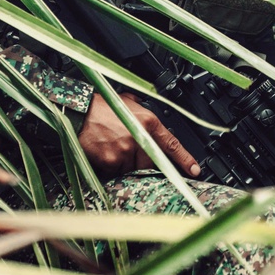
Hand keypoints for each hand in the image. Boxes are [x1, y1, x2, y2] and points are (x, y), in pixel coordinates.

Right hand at [78, 92, 199, 178]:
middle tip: (127, 148)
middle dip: (142, 159)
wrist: (79, 112)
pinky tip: (105, 152)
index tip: (194, 170)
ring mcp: (126, 151)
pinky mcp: (112, 161)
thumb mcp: (128, 102)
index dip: (185, 159)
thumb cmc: (101, 106)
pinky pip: (117, 172)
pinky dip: (112, 166)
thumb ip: (142, 111)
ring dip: (126, 163)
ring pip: (133, 168)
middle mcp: (140, 138)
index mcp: (148, 122)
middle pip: (151, 162)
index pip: (171, 144)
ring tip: (113, 146)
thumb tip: (148, 116)